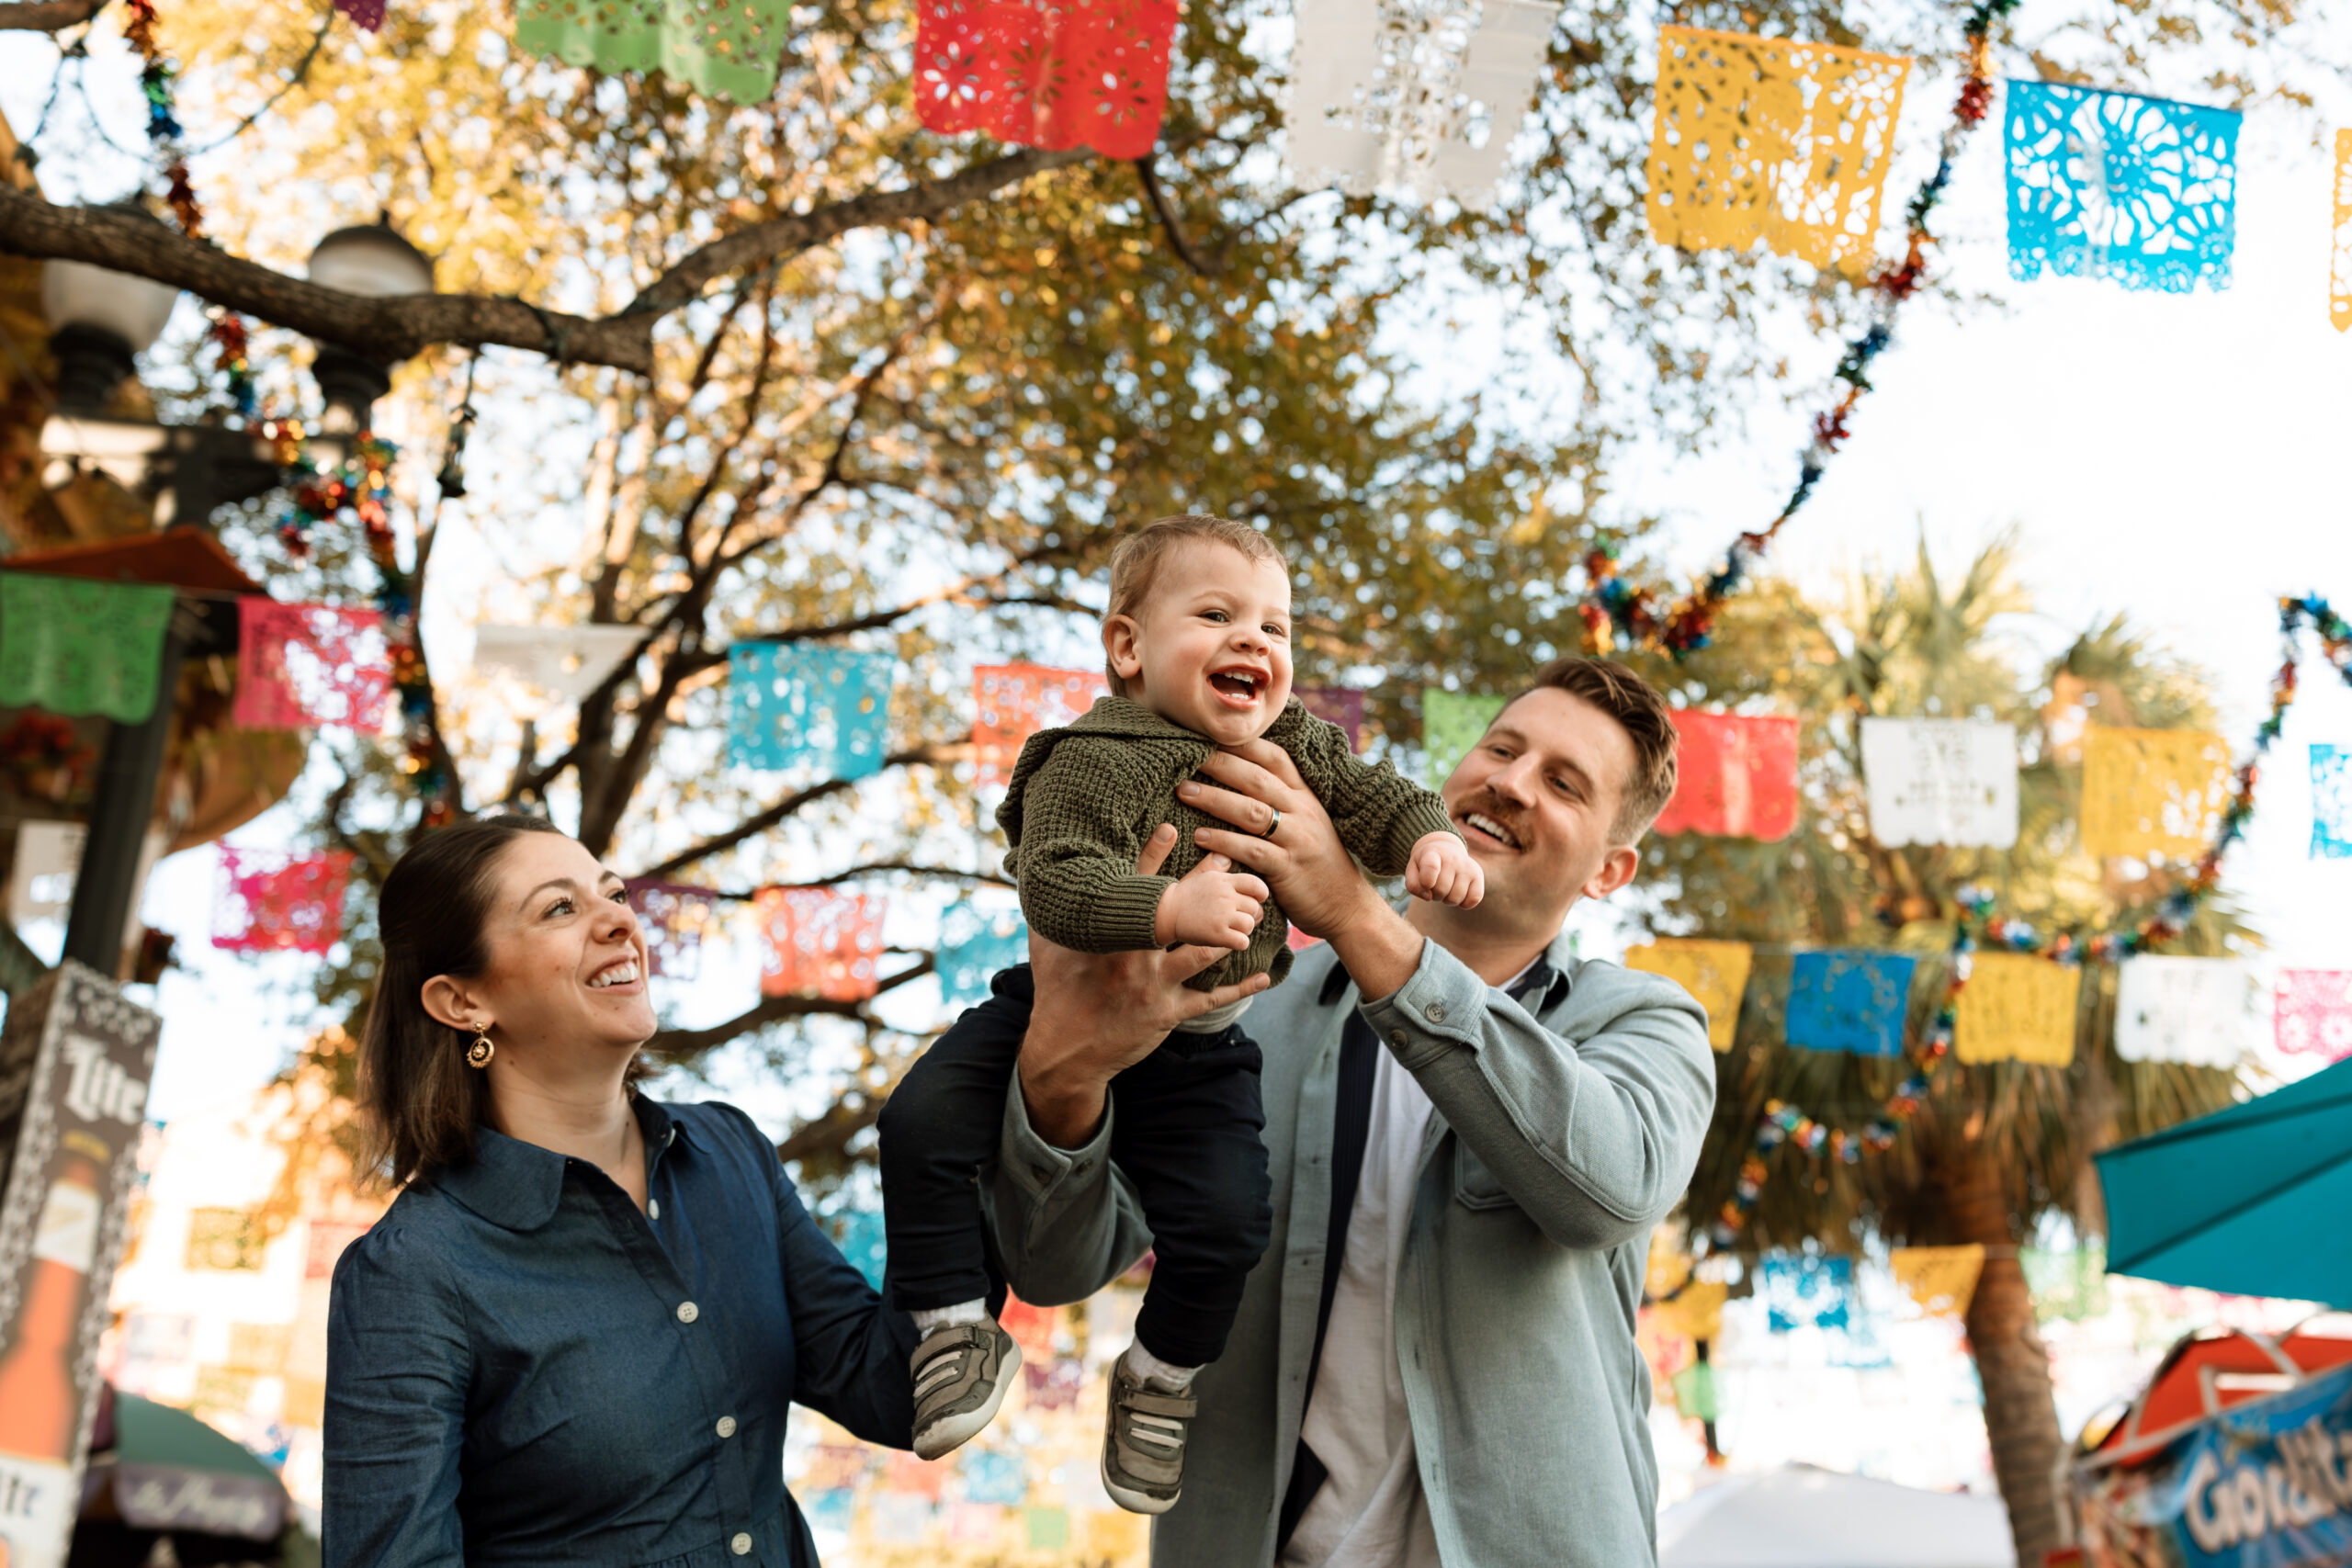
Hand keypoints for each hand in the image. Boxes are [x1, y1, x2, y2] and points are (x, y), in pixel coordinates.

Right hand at [1016, 826, 1274, 1147]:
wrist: (1066, 1053)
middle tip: (1228, 861)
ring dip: (1230, 933)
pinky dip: (1239, 988)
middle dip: (1206, 887)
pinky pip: (1210, 1000)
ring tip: (1254, 913)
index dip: (1152, 858)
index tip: (1171, 829)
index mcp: (1108, 937)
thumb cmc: (1056, 994)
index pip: (1133, 889)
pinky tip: (1264, 977)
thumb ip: (1048, 913)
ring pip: (1202, 953)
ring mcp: (1155, 986)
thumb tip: (1038, 879)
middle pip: (1180, 914)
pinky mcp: (1168, 1013)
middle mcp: (1136, 957)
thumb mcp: (1045, 948)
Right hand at [1152, 857, 1266, 949]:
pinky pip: (1242, 942)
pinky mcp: (1217, 935)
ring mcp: (1222, 915)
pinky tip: (1228, 940)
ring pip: (1249, 925)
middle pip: (1254, 907)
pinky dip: (1238, 943)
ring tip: (1230, 929)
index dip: (1259, 894)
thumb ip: (1220, 870)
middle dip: (1248, 915)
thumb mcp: (1204, 877)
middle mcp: (1225, 896)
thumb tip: (1231, 862)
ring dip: (1243, 930)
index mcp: (1223, 880)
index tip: (1255, 900)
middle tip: (1234, 918)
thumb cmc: (1184, 896)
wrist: (1163, 912)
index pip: (1255, 884)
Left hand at [1183, 739, 1427, 1001]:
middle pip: (1257, 779)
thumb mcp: (1307, 823)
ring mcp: (1297, 839)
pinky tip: (1200, 835)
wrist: (1347, 906)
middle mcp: (1303, 812)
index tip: (1210, 732)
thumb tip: (1241, 776)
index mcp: (1305, 796)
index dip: (1243, 743)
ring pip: (1251, 811)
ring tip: (1183, 790)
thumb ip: (1280, 800)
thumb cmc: (1316, 863)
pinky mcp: (1288, 869)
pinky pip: (1252, 850)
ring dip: (1214, 799)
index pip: (1275, 758)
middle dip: (1220, 763)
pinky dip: (1224, 841)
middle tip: (1185, 755)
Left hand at [1404, 831, 1483, 907]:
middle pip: (1441, 890)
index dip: (1426, 881)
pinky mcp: (1478, 875)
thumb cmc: (1425, 865)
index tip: (1426, 885)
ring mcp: (1467, 866)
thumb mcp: (1413, 870)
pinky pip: (1474, 899)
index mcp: (1432, 853)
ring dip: (1447, 899)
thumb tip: (1428, 896)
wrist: (1445, 850)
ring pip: (1455, 899)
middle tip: (1434, 885)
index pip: (1430, 867)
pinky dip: (1464, 903)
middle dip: (1434, 894)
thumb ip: (1413, 885)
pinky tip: (1459, 893)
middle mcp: (1452, 857)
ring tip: (1446, 888)